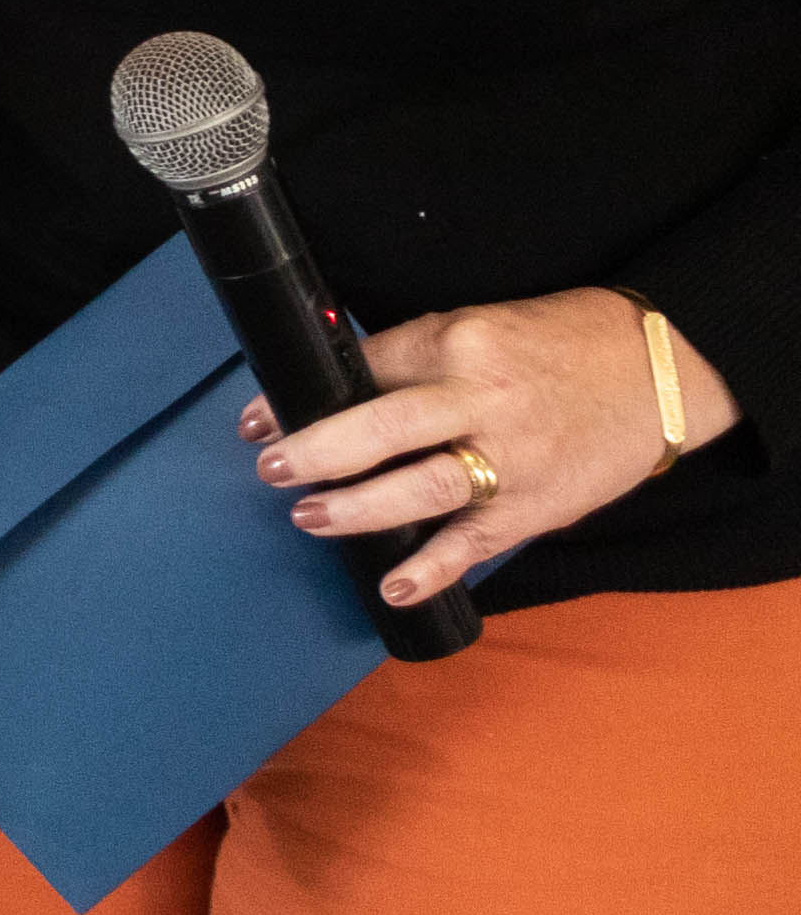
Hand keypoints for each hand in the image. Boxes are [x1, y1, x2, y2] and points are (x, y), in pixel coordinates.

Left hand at [255, 288, 742, 613]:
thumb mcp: (480, 328)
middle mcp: (484, 401)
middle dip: (318, 450)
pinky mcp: (537, 507)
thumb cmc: (558, 345)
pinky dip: (431, 570)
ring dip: (357, 509)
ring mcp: (513, 459)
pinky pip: (475, 544)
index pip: (365, 369)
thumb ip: (415, 360)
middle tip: (272, 467)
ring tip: (308, 517)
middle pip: (384, 427)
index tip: (257, 420)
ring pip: (422, 489)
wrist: (656, 373)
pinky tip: (391, 586)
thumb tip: (337, 397)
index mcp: (460, 345)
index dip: (303, 398)